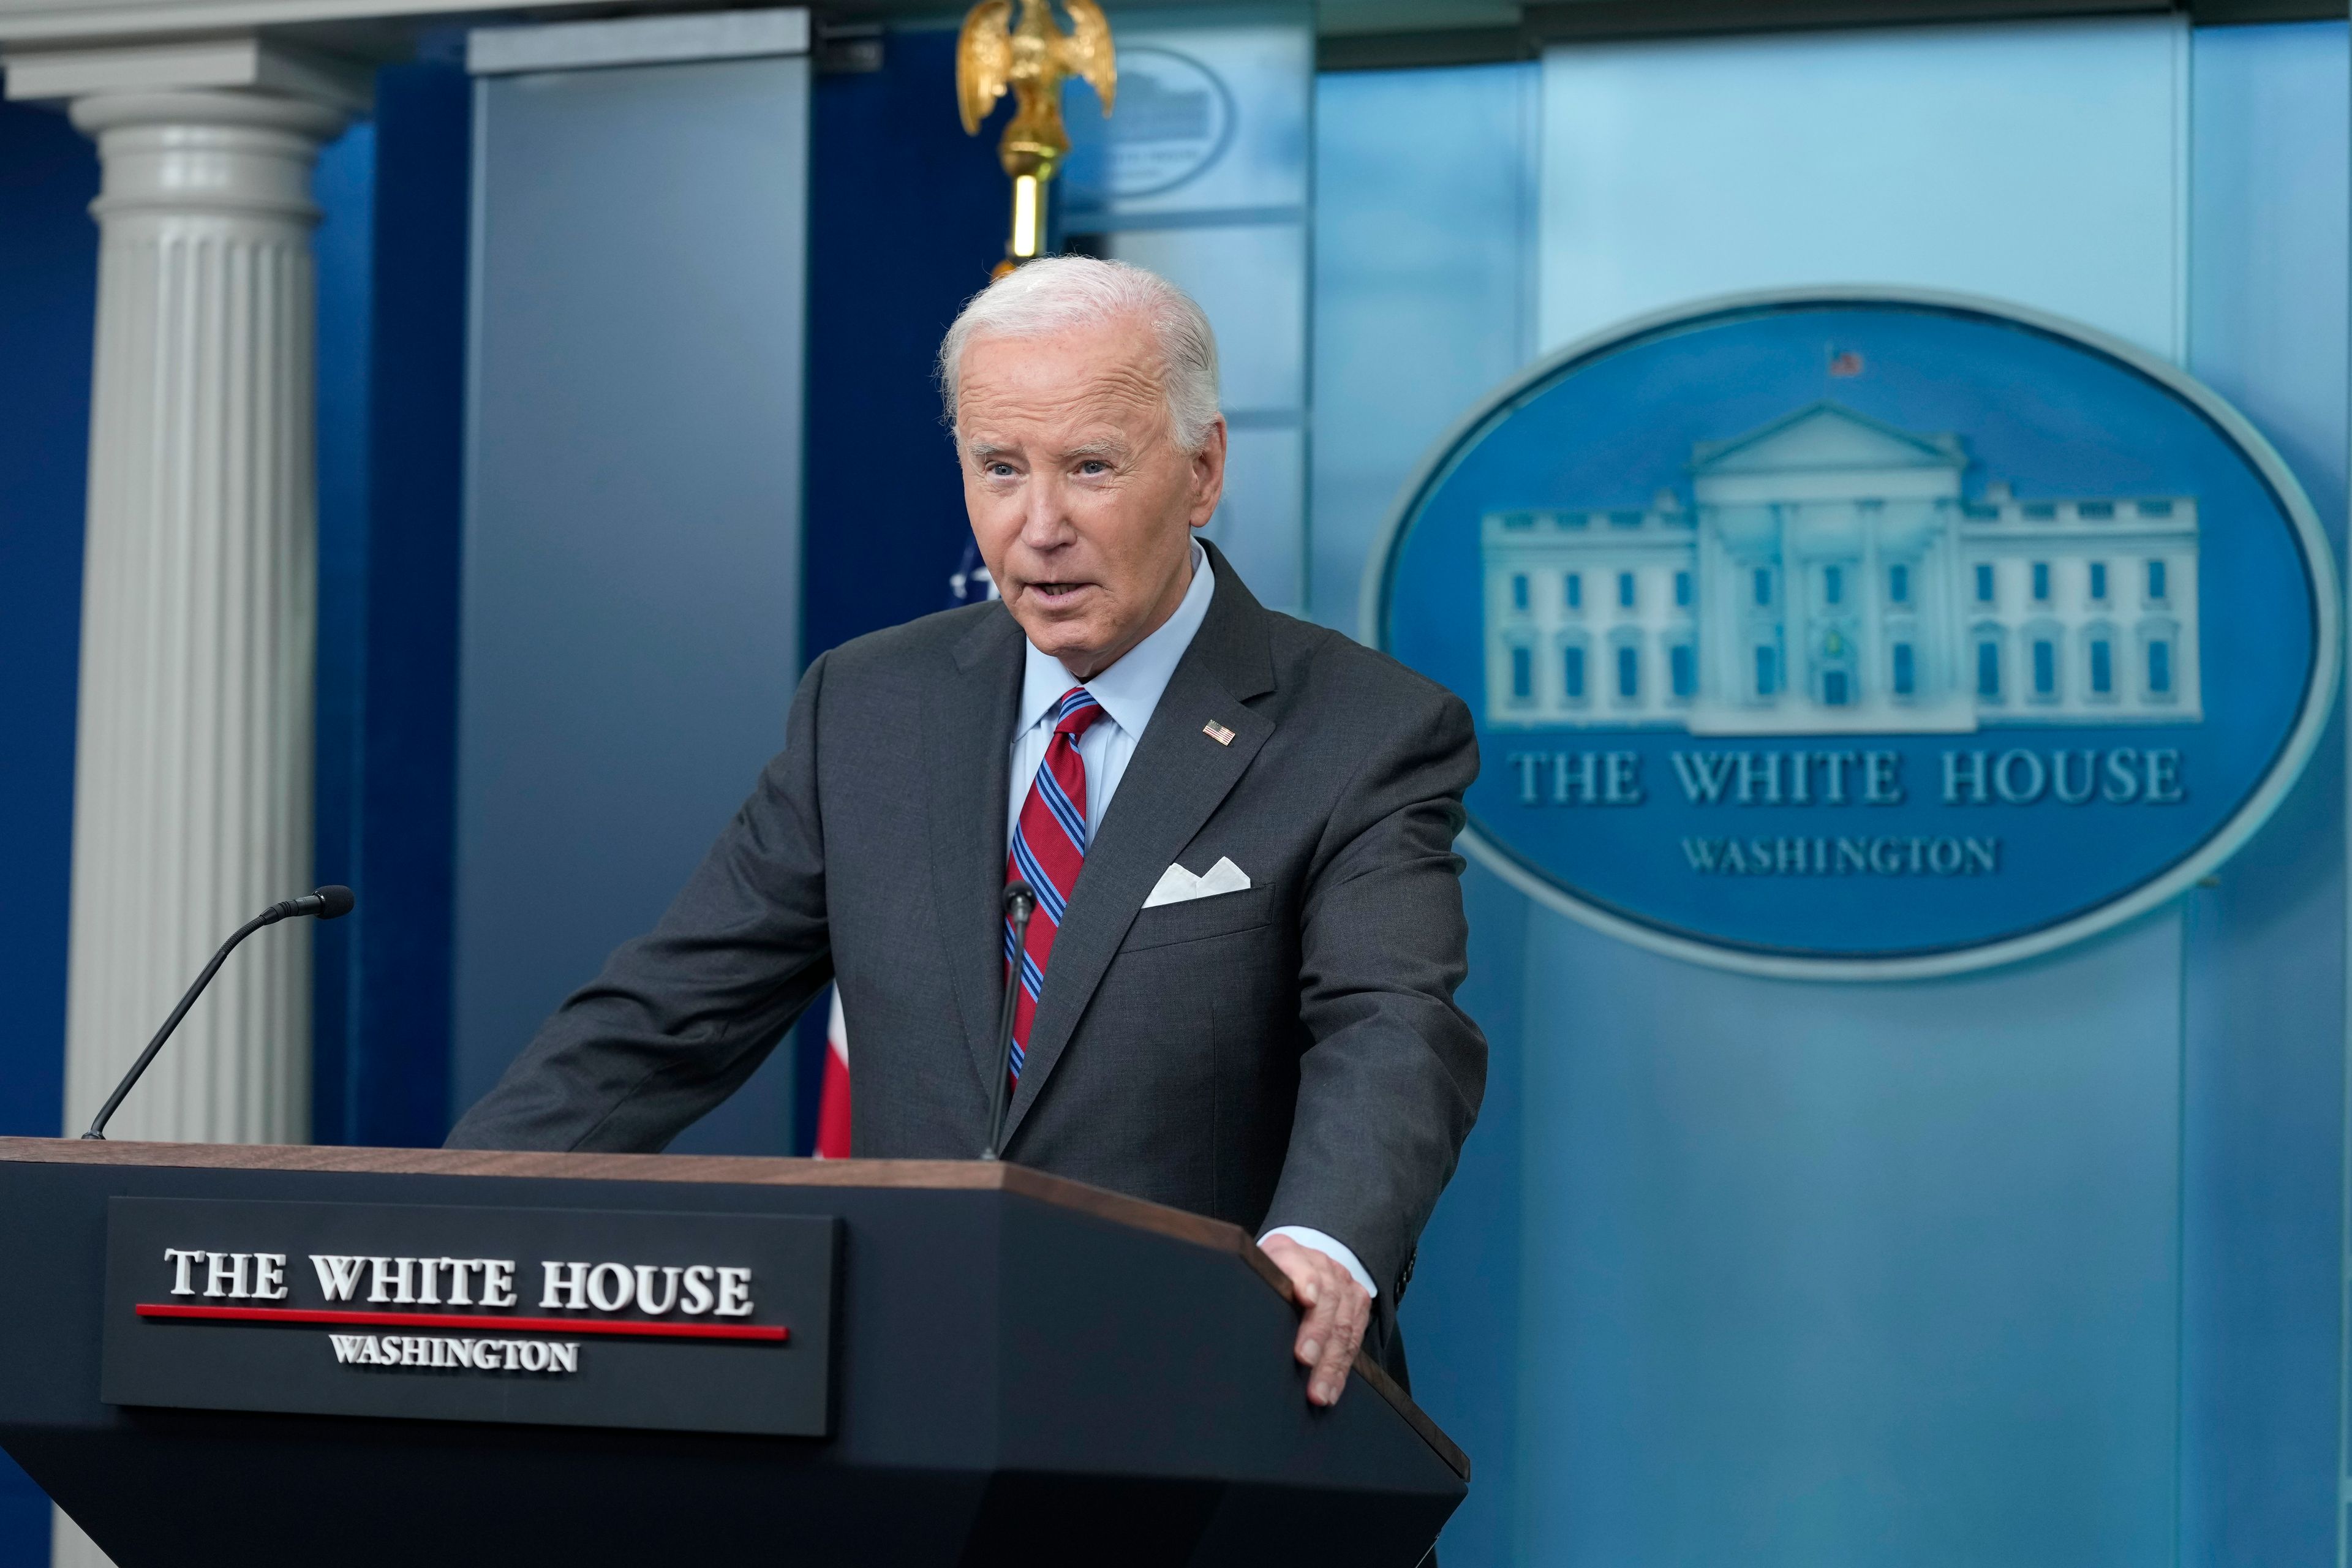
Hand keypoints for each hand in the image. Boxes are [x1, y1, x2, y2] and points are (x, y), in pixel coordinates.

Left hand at [1258, 1233, 1369, 1407]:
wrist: (1300, 1264)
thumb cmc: (1269, 1279)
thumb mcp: (1252, 1274)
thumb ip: (1248, 1286)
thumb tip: (1236, 1315)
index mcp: (1288, 1252)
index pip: (1300, 1262)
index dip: (1305, 1280)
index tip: (1307, 1299)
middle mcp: (1322, 1264)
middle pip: (1328, 1297)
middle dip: (1317, 1333)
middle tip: (1305, 1361)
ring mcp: (1344, 1284)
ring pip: (1344, 1325)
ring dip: (1331, 1362)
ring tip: (1318, 1392)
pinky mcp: (1358, 1304)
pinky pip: (1354, 1339)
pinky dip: (1342, 1368)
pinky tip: (1332, 1389)